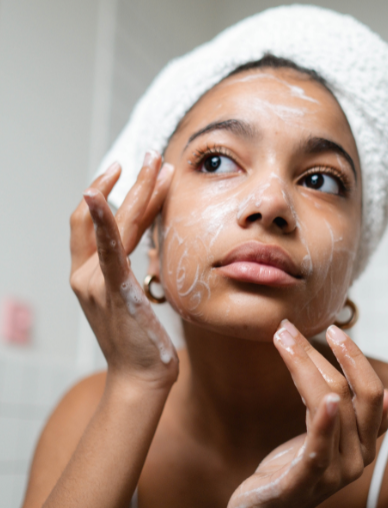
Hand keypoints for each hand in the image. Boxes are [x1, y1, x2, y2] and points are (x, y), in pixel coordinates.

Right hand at [69, 152, 177, 388]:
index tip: (134, 173)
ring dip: (135, 191)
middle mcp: (86, 275)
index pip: (98, 225)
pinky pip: (106, 250)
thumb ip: (133, 272)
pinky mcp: (112, 290)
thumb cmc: (141, 341)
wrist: (140, 377)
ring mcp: (95, 281)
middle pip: (106, 217)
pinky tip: (98, 195)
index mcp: (92, 276)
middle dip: (130, 183)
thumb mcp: (133, 300)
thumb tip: (151, 248)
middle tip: (151, 157)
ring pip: (114, 225)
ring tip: (155, 164)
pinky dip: (101, 221)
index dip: (112, 195)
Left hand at [228, 321, 387, 507]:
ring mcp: (334, 474)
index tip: (334, 330)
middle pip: (349, 394)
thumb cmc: (293, 466)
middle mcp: (357, 459)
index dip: (355, 358)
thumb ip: (344, 412)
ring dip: (305, 366)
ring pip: (332, 408)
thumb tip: (386, 393)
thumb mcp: (321, 434)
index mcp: (363, 443)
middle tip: (289, 328)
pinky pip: (319, 450)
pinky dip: (325, 423)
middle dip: (322, 355)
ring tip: (283, 339)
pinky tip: (327, 400)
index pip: (370, 392)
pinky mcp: (303, 485)